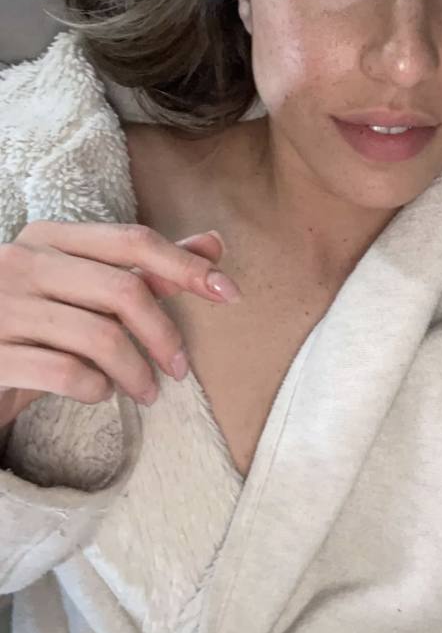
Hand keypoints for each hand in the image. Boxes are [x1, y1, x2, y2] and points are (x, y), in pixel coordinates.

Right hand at [0, 221, 241, 427]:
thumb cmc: (29, 328)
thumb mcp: (81, 296)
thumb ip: (142, 269)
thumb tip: (213, 244)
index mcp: (46, 238)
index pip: (132, 240)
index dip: (186, 266)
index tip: (230, 294)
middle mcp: (20, 262)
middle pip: (122, 290)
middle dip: (164, 335)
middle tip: (180, 370)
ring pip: (98, 335)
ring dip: (136, 371)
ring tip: (146, 392)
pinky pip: (65, 372)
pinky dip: (96, 388)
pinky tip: (99, 394)